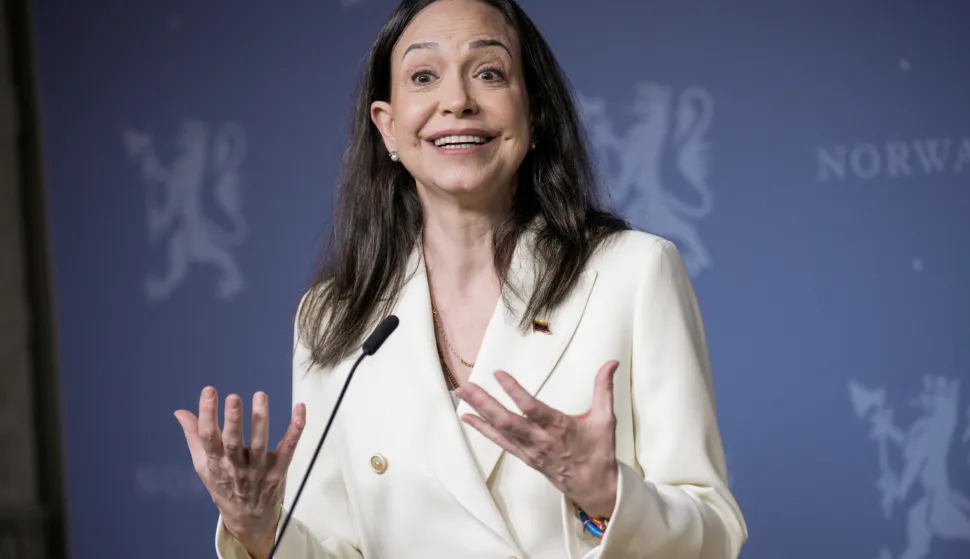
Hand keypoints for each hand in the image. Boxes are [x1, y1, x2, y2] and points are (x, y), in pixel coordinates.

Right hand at [175, 387, 305, 558]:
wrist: (248, 519)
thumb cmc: (224, 486)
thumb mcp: (204, 465)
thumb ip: (194, 436)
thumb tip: (180, 412)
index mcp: (215, 464)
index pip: (208, 438)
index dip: (207, 415)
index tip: (209, 391)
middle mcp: (236, 468)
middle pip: (233, 443)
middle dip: (233, 420)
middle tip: (233, 397)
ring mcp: (259, 471)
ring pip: (260, 445)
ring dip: (261, 420)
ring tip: (260, 396)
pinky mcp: (279, 471)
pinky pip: (289, 448)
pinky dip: (295, 429)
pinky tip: (300, 409)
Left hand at [457, 360, 619, 517]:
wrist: (594, 488)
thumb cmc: (599, 452)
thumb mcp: (606, 419)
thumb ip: (604, 388)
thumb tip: (612, 362)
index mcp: (559, 428)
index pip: (532, 408)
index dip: (514, 391)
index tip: (498, 374)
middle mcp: (540, 440)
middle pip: (506, 420)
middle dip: (484, 402)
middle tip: (465, 385)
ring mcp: (530, 450)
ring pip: (500, 429)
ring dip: (479, 410)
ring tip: (461, 393)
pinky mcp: (525, 457)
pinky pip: (500, 442)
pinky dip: (483, 429)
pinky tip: (468, 417)